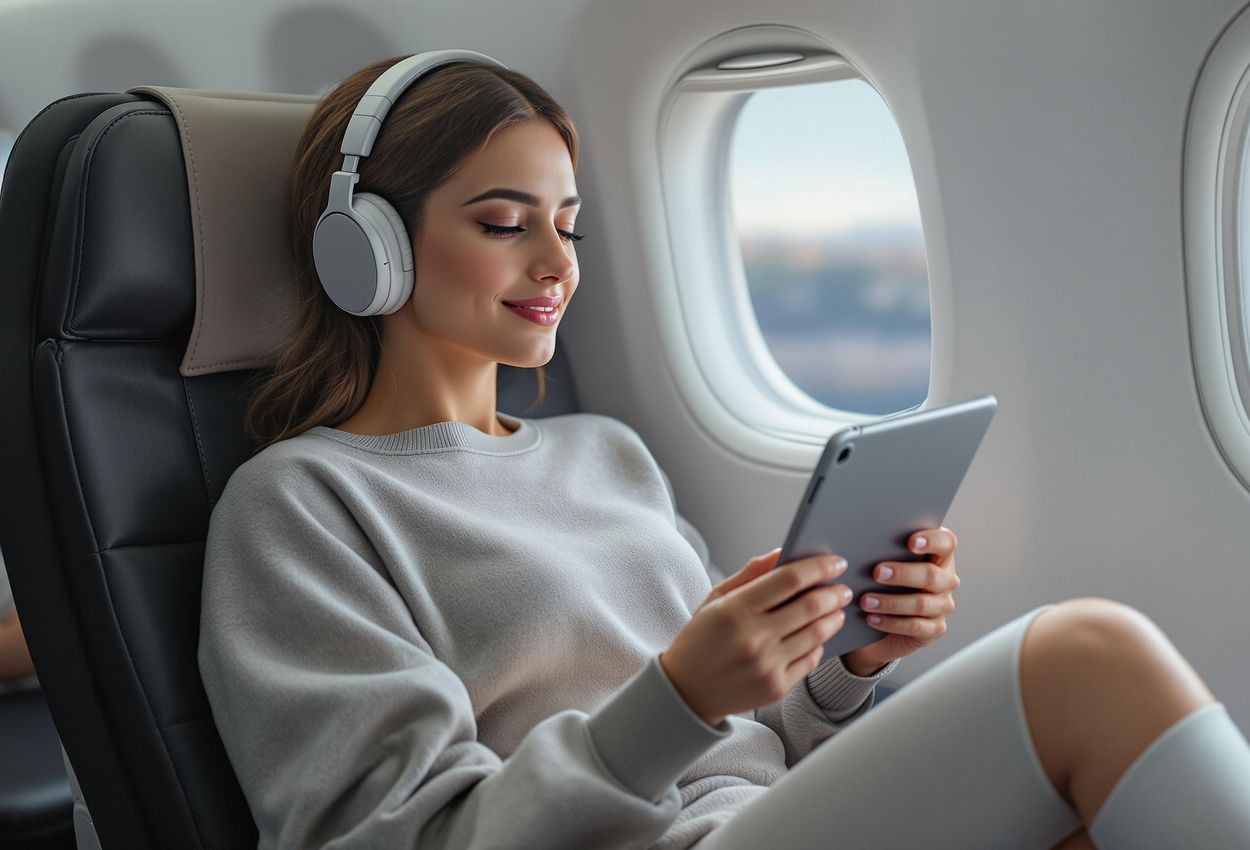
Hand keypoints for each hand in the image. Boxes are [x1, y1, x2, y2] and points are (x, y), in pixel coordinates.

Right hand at [661, 548, 854, 726]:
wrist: (686, 692)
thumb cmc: (701, 639)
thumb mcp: (715, 599)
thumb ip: (750, 574)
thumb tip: (782, 552)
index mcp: (735, 609)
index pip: (789, 579)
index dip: (818, 567)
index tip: (835, 561)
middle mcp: (753, 638)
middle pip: (810, 606)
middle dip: (834, 592)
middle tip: (843, 587)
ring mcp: (766, 665)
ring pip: (817, 634)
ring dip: (834, 617)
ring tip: (837, 609)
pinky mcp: (776, 687)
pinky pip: (811, 660)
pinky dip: (819, 644)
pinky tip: (818, 635)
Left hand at [840, 527, 959, 675]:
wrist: (884, 619)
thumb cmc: (884, 580)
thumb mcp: (885, 561)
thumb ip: (884, 548)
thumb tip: (860, 539)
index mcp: (938, 555)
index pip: (946, 542)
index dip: (932, 540)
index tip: (910, 542)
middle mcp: (946, 580)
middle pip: (932, 575)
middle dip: (902, 573)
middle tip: (876, 572)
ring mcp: (942, 605)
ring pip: (921, 603)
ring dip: (891, 602)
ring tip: (866, 601)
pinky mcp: (934, 628)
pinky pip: (914, 626)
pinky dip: (891, 623)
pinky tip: (872, 618)